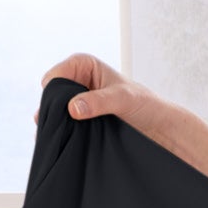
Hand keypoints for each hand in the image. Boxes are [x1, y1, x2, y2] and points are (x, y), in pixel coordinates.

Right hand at [38, 52, 168, 136]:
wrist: (156, 126)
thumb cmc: (143, 105)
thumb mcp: (122, 100)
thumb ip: (98, 102)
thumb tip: (73, 108)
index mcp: (85, 65)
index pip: (57, 74)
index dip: (54, 90)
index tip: (60, 107)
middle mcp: (78, 81)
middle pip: (52, 94)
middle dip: (51, 109)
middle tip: (54, 126)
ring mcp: (77, 101)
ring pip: (55, 111)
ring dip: (55, 123)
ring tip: (57, 136)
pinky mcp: (79, 119)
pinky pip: (62, 124)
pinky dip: (60, 132)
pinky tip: (61, 141)